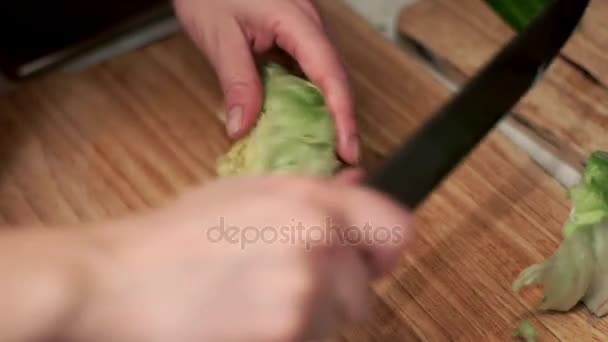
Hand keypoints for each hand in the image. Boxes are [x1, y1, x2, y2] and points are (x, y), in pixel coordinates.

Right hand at [62, 175, 413, 340]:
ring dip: (310, 314)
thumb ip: (313, 191)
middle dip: (337, 288)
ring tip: (257, 299)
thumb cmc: (176, 236)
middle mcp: (317, 244)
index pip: (397, 229)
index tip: (370, 258)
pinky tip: (249, 318)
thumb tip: (358, 185)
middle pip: (366, 287)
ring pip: (338, 321)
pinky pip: (310, 341)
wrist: (120, 282)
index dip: (384, 246)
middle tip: (289, 281)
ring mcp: (303, 296)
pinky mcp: (286, 337)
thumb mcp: (246, 192)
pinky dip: (289, 335)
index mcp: (310, 201)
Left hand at [174, 0, 359, 163]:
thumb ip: (236, 80)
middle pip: (337, 78)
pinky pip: (311, 72)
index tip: (347, 148)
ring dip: (331, 113)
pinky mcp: (296, 37)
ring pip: (327, 76)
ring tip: (330, 147)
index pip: (329, 73)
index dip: (342, 114)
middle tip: (343, 159)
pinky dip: (313, 100)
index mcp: (297, 21)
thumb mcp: (219, 35)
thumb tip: (243, 126)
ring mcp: (306, 30)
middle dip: (343, 120)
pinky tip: (307, 122)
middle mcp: (310, 25)